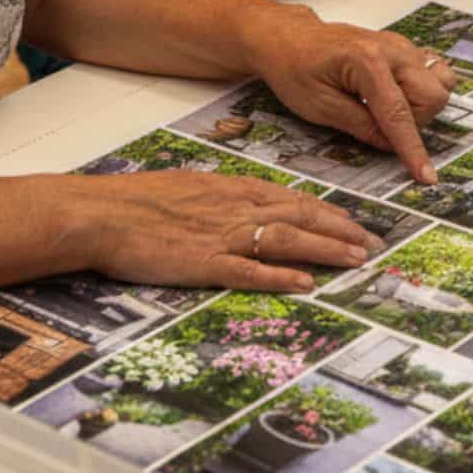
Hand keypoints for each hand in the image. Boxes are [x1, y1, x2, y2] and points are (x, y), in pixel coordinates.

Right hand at [81, 171, 381, 293]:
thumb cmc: (135, 202)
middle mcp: (232, 208)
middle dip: (340, 230)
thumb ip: (220, 199)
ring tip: (357, 260)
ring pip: (285, 240)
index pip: (290, 198)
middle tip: (372, 244)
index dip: (326, 212)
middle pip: (298, 217)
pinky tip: (305, 284)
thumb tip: (246, 208)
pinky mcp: (202, 263)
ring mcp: (219, 236)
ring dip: (325, 250)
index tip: (352, 223)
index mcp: (228, 189)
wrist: (99, 213)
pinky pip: (249, 271)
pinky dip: (280, 277)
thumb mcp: (186, 188)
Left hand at [236, 2, 451, 182]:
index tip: (426, 175)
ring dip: (419, 105)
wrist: (290, 38)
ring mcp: (401, 45)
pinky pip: (434, 72)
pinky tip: (394, 94)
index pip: (399, 114)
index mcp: (367, 61)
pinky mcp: (404, 48)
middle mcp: (392, 48)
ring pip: (439, 84)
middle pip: (433, 97)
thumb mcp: (319, 106)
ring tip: (384, 107)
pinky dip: (422, 90)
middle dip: (414, 121)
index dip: (412, 149)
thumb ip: (360, 126)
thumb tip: (391, 146)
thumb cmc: (294, 67)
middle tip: (377, 122)